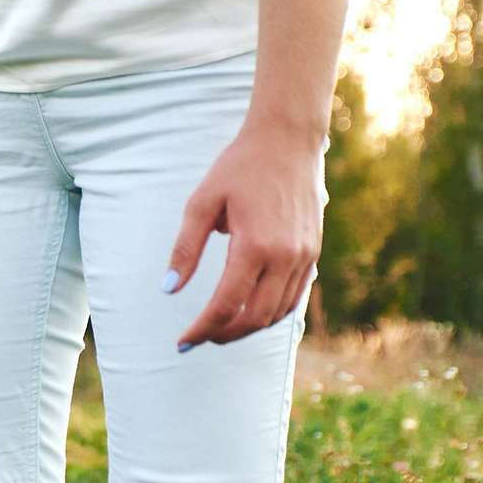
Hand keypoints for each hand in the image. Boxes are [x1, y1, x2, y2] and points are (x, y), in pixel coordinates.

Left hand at [165, 121, 327, 350]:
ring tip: (219, 327)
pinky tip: (249, 312)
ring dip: (247, 328)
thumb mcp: (202, 203)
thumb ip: (185, 249)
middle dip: (223, 335)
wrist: (288, 140)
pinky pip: (293, 298)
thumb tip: (169, 288)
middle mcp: (285, 256)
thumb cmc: (239, 167)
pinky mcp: (313, 252)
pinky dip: (270, 313)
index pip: (226, 305)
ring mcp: (305, 256)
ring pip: (276, 313)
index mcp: (255, 246)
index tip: (182, 342)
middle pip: (254, 318)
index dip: (202, 329)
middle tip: (198, 338)